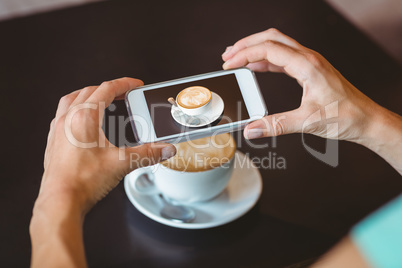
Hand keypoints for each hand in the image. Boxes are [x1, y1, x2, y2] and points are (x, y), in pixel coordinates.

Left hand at [36, 77, 175, 213]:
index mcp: (84, 117)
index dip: (124, 84)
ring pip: (72, 100)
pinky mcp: (53, 142)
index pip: (106, 89)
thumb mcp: (122, 164)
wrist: (60, 202)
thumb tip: (165, 149)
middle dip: (109, 89)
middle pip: (89, 91)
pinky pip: (63, 115)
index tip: (135, 84)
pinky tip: (84, 122)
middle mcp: (68, 119)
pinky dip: (76, 110)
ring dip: (88, 95)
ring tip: (102, 100)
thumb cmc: (82, 182)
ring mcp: (58, 130)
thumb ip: (148, 153)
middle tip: (124, 93)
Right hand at [222, 28, 380, 143]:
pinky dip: (266, 59)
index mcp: (307, 65)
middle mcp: (308, 58)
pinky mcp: (310, 69)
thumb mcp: (307, 122)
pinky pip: (284, 57)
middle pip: (271, 38)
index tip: (229, 64)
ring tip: (237, 58)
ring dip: (256, 49)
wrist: (366, 119)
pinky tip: (257, 68)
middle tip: (228, 55)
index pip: (268, 49)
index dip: (244, 55)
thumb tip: (251, 130)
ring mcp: (310, 62)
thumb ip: (276, 125)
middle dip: (247, 44)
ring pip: (277, 45)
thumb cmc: (345, 117)